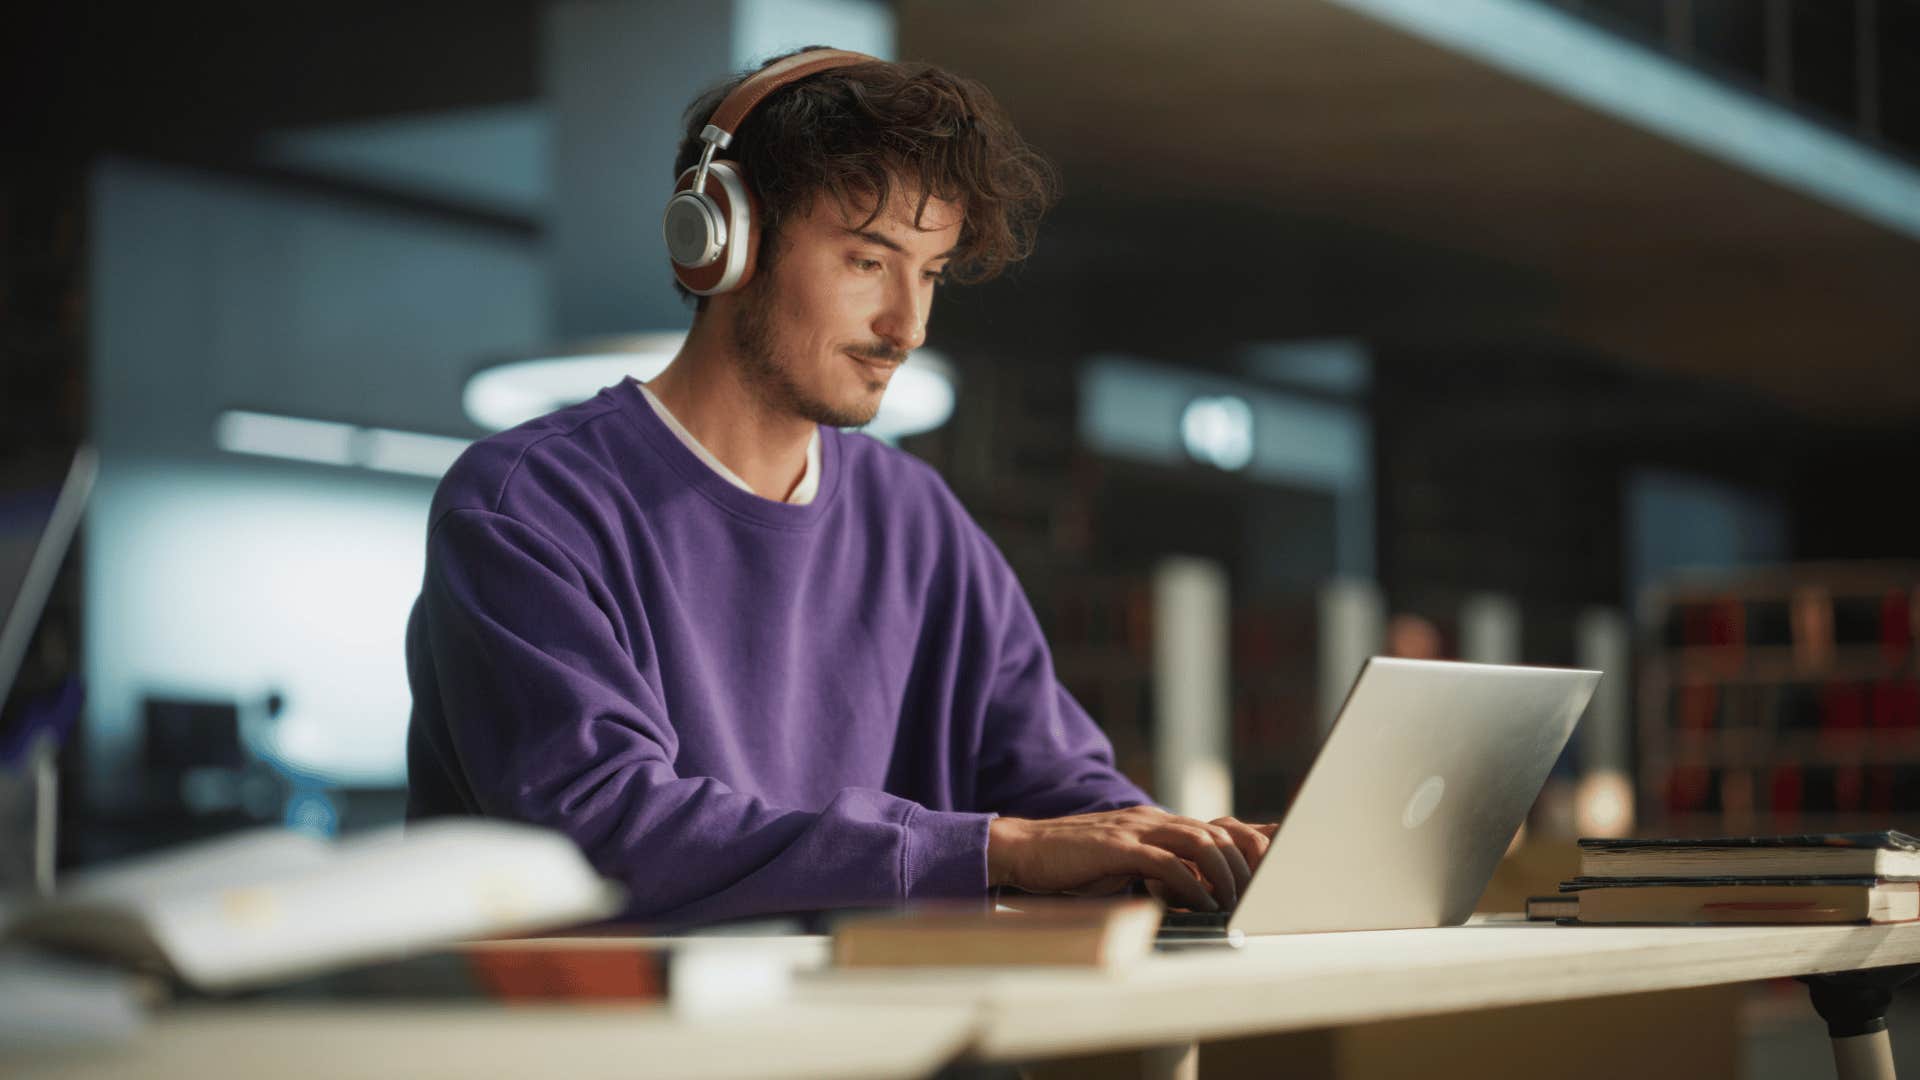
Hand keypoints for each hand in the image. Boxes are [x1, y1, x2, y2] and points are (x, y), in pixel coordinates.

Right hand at [987, 807, 1278, 911]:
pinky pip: (1164, 863)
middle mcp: (1152, 819)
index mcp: (1157, 822)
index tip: (1283, 857)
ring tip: (1236, 902)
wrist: (1025, 849)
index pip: (1216, 825)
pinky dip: (1188, 884)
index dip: (1253, 839)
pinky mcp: (1116, 846)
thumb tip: (1198, 893)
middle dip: (1247, 861)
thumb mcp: (1126, 863)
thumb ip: (1161, 870)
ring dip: (1224, 873)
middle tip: (1263, 892)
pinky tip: (1200, 903)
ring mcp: (1135, 829)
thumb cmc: (1074, 864)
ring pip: (1199, 841)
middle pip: (1218, 830)